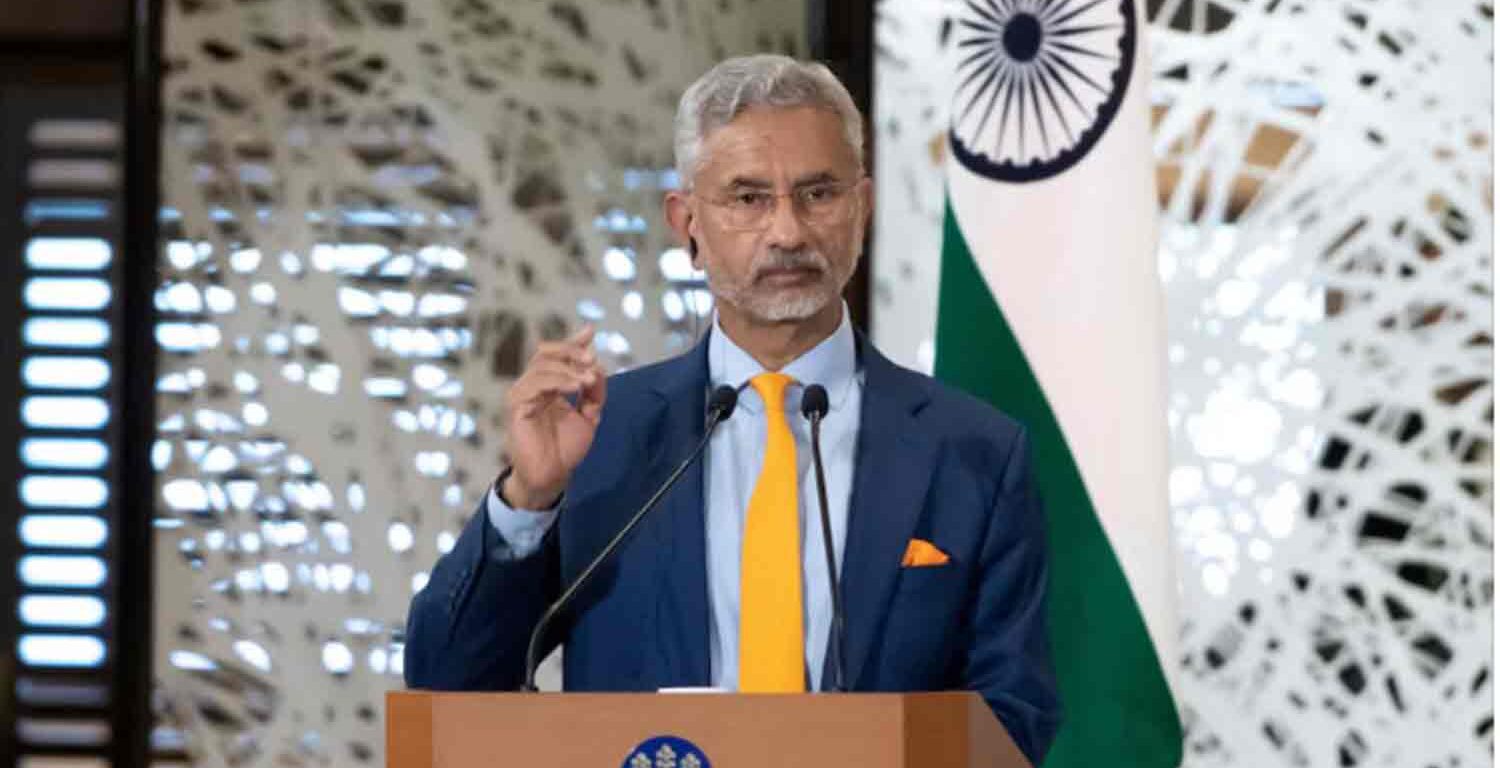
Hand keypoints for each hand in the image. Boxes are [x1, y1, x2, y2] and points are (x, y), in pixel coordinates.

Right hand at [501, 325, 606, 508]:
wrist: (553, 475)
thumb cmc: (566, 449)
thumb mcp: (589, 416)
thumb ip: (595, 393)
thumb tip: (599, 367)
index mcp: (548, 387)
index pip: (557, 356)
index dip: (573, 342)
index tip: (590, 331)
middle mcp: (533, 387)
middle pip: (546, 354)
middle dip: (571, 352)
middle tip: (591, 359)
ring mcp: (523, 395)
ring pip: (541, 367)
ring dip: (568, 368)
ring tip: (588, 380)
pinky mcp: (517, 406)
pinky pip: (534, 384)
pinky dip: (556, 381)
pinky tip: (574, 387)